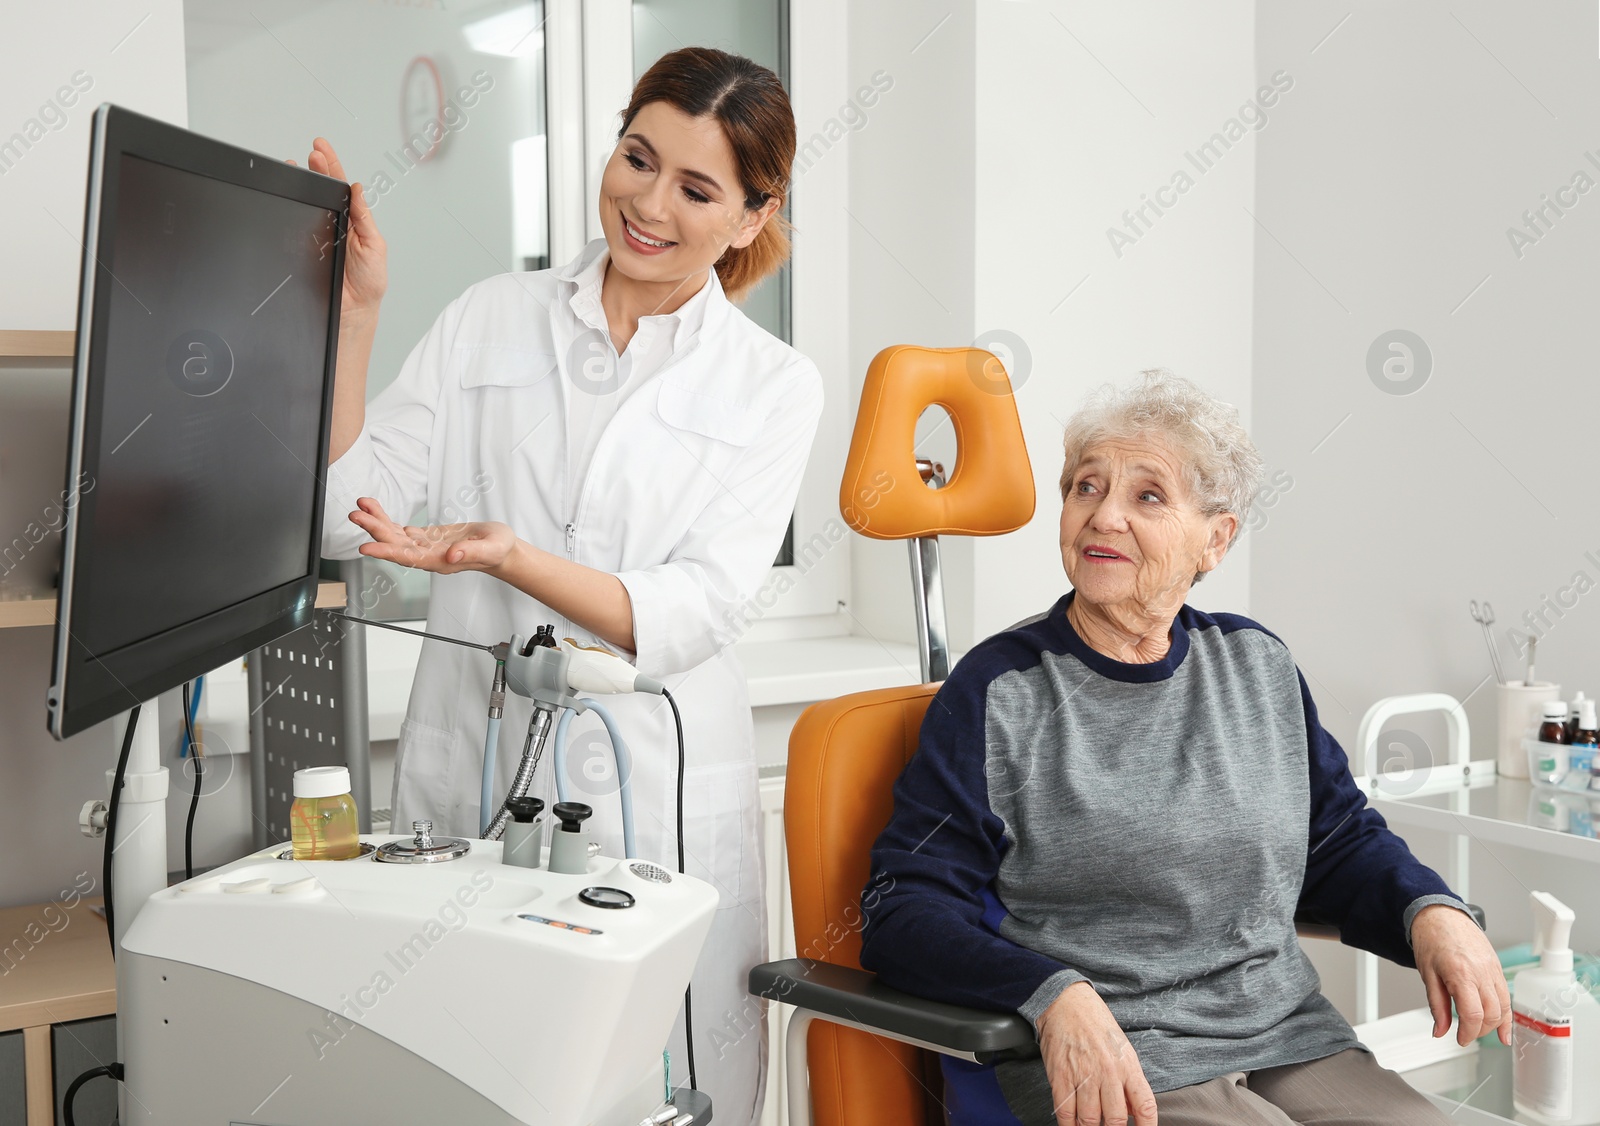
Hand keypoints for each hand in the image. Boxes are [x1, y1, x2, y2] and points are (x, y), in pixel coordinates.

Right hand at [288, 139, 386, 322]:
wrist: (352, 311)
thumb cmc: (368, 283)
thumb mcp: (375, 247)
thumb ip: (365, 218)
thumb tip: (359, 190)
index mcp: (353, 220)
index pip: (342, 186)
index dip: (332, 165)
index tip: (322, 147)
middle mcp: (334, 224)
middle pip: (322, 189)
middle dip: (315, 168)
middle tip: (311, 153)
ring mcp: (316, 234)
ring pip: (306, 203)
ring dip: (299, 185)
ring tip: (296, 168)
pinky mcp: (302, 247)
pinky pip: (292, 226)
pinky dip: (288, 212)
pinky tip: (288, 200)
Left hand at [348, 497, 517, 576]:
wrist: (500, 549)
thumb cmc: (498, 549)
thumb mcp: (492, 548)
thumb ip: (471, 551)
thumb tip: (450, 554)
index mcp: (440, 561)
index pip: (408, 558)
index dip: (386, 553)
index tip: (366, 548)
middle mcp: (427, 556)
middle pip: (395, 545)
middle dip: (375, 530)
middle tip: (356, 515)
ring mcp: (424, 547)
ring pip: (394, 536)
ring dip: (376, 522)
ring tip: (361, 506)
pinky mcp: (425, 537)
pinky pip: (400, 529)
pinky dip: (386, 519)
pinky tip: (375, 509)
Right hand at [1037, 982, 1157, 1125]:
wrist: (1066, 1002)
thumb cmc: (1096, 1024)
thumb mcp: (1123, 1049)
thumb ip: (1129, 1082)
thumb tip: (1134, 1112)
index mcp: (1128, 1066)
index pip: (1145, 1106)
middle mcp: (1108, 1073)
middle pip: (1115, 1120)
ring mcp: (1083, 1076)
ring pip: (1089, 1121)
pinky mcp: (1060, 1076)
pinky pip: (1065, 1112)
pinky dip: (1069, 1125)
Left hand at [1412, 904, 1510, 1045]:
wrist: (1441, 914)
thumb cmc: (1431, 938)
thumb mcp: (1426, 973)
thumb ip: (1436, 1005)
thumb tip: (1439, 1030)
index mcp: (1461, 973)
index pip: (1473, 1014)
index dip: (1468, 1032)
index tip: (1459, 1039)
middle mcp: (1482, 972)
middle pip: (1491, 1014)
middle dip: (1479, 1031)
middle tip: (1465, 1035)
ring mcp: (1493, 970)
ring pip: (1503, 1007)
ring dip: (1493, 1025)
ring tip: (1479, 1031)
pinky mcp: (1498, 968)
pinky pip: (1507, 996)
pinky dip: (1506, 1015)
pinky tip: (1504, 1030)